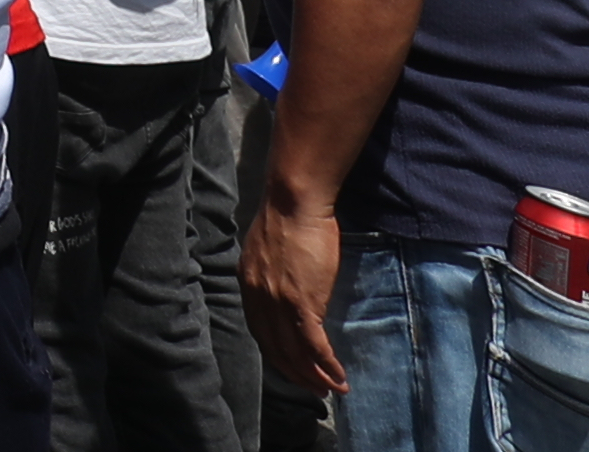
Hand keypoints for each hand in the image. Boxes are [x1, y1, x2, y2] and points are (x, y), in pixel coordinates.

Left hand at [242, 181, 350, 394]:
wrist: (294, 199)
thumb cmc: (289, 216)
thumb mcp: (269, 250)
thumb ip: (272, 274)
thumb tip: (287, 287)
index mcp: (249, 285)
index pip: (261, 332)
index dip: (278, 355)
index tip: (294, 368)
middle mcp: (258, 298)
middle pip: (276, 349)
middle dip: (297, 374)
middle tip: (315, 389)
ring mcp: (278, 303)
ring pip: (295, 353)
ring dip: (315, 377)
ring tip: (332, 390)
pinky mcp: (301, 302)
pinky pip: (313, 345)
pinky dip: (327, 365)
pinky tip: (339, 377)